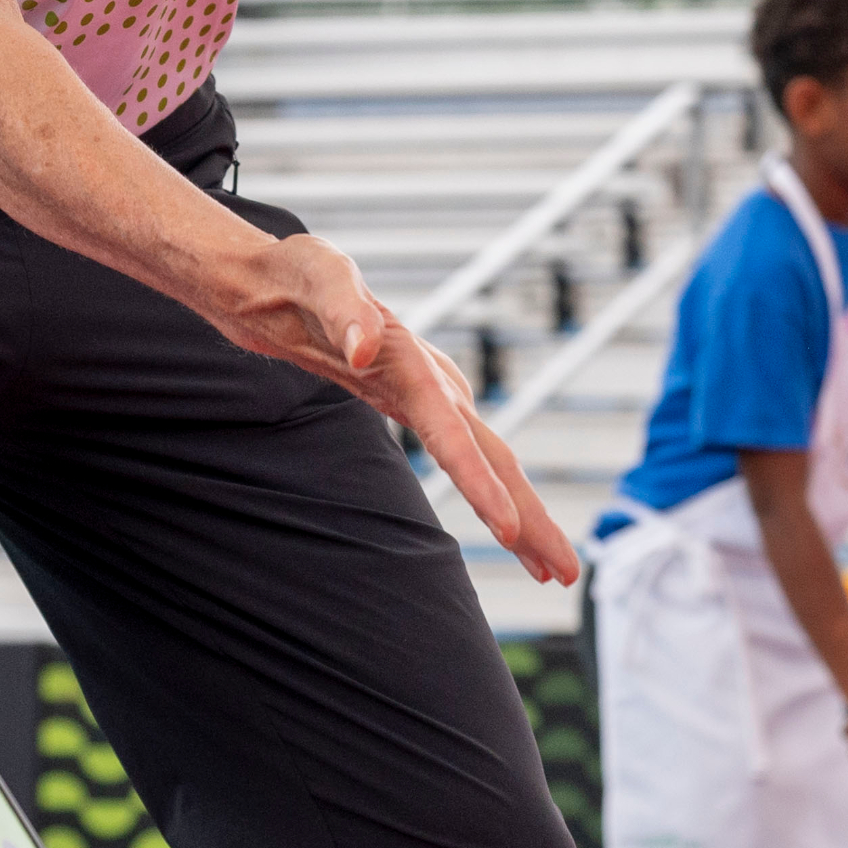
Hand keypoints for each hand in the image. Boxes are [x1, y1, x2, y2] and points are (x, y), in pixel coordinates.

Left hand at [210, 230, 582, 585]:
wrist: (282, 279)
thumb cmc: (296, 274)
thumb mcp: (315, 275)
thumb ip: (342, 308)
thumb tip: (362, 349)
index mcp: (412, 360)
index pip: (453, 432)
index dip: (480, 483)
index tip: (508, 531)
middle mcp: (434, 382)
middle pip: (494, 458)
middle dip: (531, 517)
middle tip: (565, 573)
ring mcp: (431, 396)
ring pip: (489, 463)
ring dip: (524, 516)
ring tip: (555, 571)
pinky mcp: (418, 407)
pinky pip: (466, 460)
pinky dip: (495, 497)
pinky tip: (514, 532)